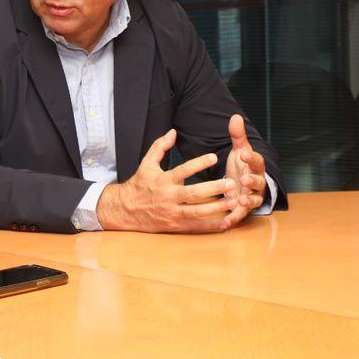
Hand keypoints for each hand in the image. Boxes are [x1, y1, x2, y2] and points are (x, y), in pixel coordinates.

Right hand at [96, 128, 243, 232]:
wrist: (124, 210)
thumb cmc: (139, 185)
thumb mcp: (146, 164)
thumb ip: (160, 147)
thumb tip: (173, 132)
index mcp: (163, 180)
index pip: (183, 170)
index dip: (198, 163)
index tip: (214, 157)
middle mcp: (168, 197)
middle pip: (194, 193)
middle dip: (214, 188)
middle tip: (231, 182)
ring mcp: (171, 213)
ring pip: (197, 212)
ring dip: (217, 208)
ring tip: (234, 202)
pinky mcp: (174, 226)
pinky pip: (194, 227)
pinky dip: (210, 226)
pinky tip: (225, 223)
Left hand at [224, 114, 266, 222]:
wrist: (245, 184)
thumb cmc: (242, 166)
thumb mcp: (240, 150)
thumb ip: (238, 136)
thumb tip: (235, 116)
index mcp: (255, 167)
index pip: (256, 161)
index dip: (251, 157)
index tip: (244, 153)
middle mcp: (256, 182)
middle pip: (258, 182)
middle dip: (252, 181)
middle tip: (244, 179)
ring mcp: (252, 197)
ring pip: (254, 201)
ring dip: (248, 202)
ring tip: (241, 201)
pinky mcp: (243, 209)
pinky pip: (241, 215)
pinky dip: (234, 218)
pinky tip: (226, 222)